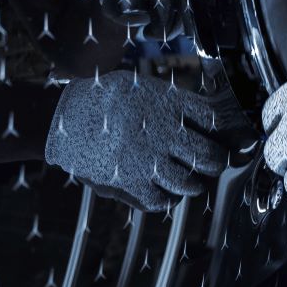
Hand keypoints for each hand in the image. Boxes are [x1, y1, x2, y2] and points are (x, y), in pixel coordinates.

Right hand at [46, 71, 246, 212]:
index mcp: (169, 103)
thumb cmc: (103, 97)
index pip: (213, 119)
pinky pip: (161, 200)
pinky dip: (167, 200)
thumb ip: (171, 100)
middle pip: (209, 155)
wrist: (64, 115)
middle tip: (213, 163)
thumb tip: (201, 115)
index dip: (222, 130)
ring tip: (193, 183)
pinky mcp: (130, 182)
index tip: (220, 135)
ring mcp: (148, 158)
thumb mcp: (141, 86)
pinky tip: (164, 193)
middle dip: (215, 162)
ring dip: (194, 185)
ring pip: (189, 183)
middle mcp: (164, 131)